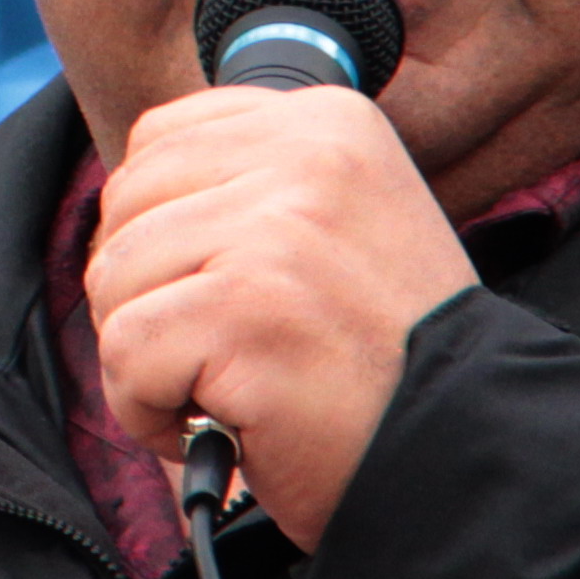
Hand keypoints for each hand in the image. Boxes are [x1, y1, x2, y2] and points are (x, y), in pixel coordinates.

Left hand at [85, 81, 478, 547]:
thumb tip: (123, 194)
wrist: (464, 456)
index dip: (154, 229)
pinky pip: (126, 351)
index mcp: (329, 122)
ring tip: (222, 392)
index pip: (160, 140)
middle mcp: (307, 156)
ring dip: (146, 360)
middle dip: (142, 294)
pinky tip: (216, 425)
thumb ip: (248, 187)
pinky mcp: (247, 309)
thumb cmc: (384, 361)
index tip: (206, 290)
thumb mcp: (339, 227)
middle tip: (213, 355)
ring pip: (115, 277)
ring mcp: (278, 229)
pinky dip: (146, 409)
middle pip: (127, 204)